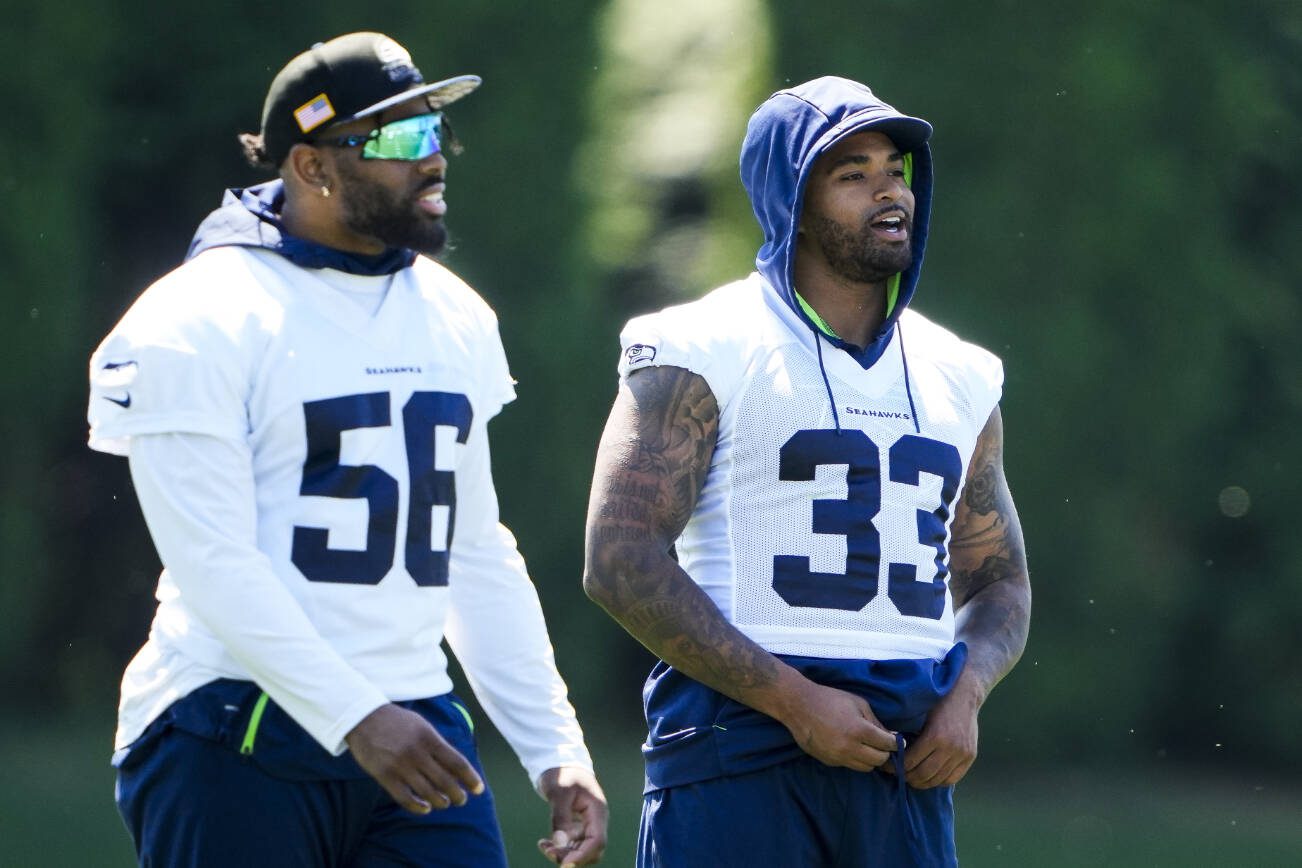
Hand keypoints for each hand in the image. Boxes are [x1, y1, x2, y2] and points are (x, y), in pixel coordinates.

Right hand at [345, 703, 483, 813]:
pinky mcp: (384, 776)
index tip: (479, 789)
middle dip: (458, 794)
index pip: (457, 763)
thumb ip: (438, 745)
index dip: (470, 778)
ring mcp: (400, 765)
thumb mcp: (422, 725)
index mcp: (429, 737)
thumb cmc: (397, 722)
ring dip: (440, 802)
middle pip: (445, 781)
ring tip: (445, 803)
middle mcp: (417, 752)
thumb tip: (456, 768)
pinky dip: (418, 807)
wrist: (364, 717)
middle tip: (461, 800)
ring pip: (427, 792)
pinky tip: (425, 808)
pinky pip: (405, 798)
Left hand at [535, 766, 607, 866]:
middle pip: (592, 850)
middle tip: (548, 852)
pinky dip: (560, 848)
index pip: (597, 841)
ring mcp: (588, 825)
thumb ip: (560, 818)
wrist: (560, 764)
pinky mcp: (578, 827)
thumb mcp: (559, 792)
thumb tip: (559, 844)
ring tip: (543, 846)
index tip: (565, 864)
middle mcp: (596, 821)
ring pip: (581, 850)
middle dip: (572, 856)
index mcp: (597, 811)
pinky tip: (544, 843)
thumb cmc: (562, 773)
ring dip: (564, 854)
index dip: (583, 855)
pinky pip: (572, 845)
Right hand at [779, 681, 898, 771]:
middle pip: (879, 760)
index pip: (887, 745)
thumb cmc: (830, 699)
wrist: (799, 706)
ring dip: (870, 758)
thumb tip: (891, 736)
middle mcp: (849, 748)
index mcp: (859, 730)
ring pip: (865, 768)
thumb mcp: (858, 703)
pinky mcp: (829, 762)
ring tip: (866, 746)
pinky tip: (849, 746)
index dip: (895, 743)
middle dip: (884, 752)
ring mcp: (838, 757)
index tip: (897, 740)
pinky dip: (854, 759)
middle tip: (882, 743)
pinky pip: (849, 765)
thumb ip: (876, 721)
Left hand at [885, 677, 980, 787]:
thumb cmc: (937, 701)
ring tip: (911, 776)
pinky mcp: (970, 757)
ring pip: (937, 780)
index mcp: (934, 736)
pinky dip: (938, 781)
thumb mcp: (919, 714)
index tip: (887, 766)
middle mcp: (950, 748)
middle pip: (923, 775)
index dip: (896, 768)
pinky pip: (952, 779)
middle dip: (907, 777)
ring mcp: (961, 754)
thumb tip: (890, 750)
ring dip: (922, 782)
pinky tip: (929, 776)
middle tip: (898, 774)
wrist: (965, 695)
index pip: (910, 762)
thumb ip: (907, 732)